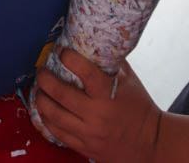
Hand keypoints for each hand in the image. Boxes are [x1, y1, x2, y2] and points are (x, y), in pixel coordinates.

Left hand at [35, 50, 159, 162]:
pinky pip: (57, 133)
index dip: (70, 59)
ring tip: (39, 90)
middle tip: (41, 71)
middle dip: (45, 79)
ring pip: (54, 115)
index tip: (62, 51)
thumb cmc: (139, 107)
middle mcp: (97, 114)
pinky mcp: (84, 146)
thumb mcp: (130, 81)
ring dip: (41, 99)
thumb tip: (94, 42)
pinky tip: (43, 110)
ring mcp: (89, 133)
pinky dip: (46, 119)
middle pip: (62, 94)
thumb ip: (112, 63)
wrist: (149, 142)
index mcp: (109, 95)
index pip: (86, 73)